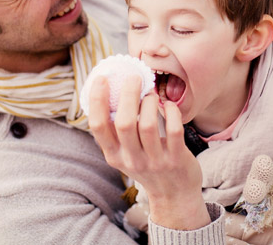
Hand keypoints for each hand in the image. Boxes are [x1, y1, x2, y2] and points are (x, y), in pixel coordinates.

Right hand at [88, 74, 209, 229]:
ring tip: (151, 94)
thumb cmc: (147, 163)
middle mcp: (131, 159)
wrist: (174, 194)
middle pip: (124, 123)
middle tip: (133, 78)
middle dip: (128, 95)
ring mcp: (154, 161)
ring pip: (149, 124)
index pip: (97, 126)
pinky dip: (171, 111)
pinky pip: (174, 128)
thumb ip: (116, 130)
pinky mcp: (176, 159)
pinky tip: (168, 106)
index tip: (101, 78)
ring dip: (150, 102)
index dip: (97, 100)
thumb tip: (111, 90)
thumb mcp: (125, 153)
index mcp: (113, 155)